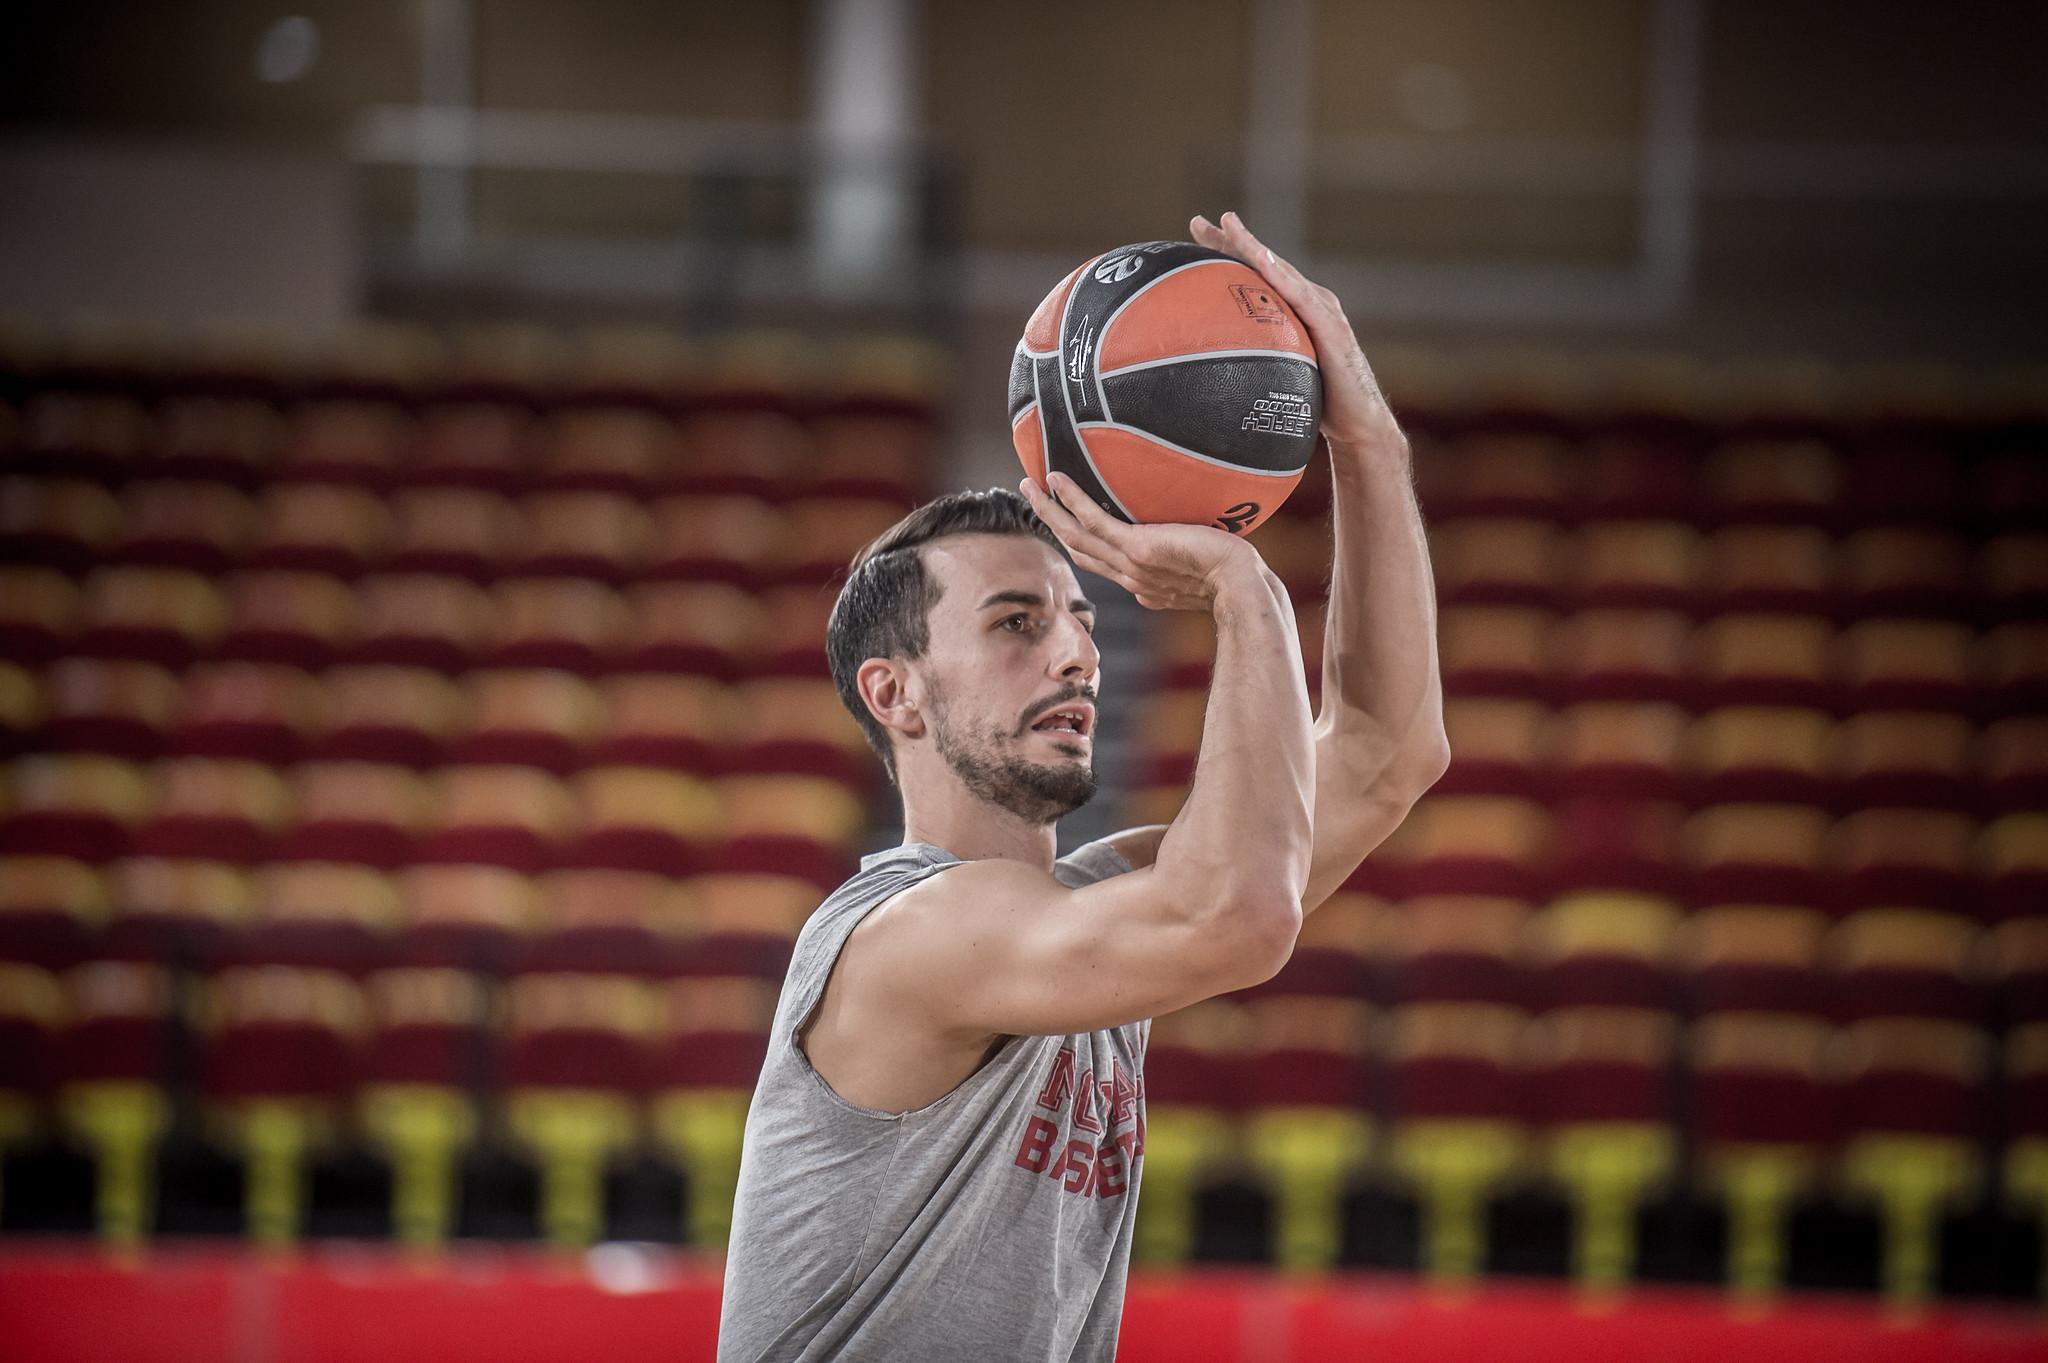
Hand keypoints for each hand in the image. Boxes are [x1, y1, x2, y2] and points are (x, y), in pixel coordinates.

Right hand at [1020, 471, 1261, 611]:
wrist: (1240, 586)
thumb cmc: (1237, 575)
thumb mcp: (1206, 566)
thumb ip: (1192, 553)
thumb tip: (1192, 533)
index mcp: (1145, 585)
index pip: (1104, 563)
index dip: (1081, 544)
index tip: (1067, 524)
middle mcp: (1131, 578)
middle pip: (1080, 551)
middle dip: (1053, 525)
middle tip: (1032, 499)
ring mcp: (1130, 565)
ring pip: (1076, 537)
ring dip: (1050, 512)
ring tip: (1029, 487)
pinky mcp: (1136, 548)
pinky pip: (1093, 522)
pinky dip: (1071, 500)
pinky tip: (1057, 479)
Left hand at [1189, 210, 1400, 453]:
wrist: (1357, 424)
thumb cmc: (1316, 404)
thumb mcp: (1275, 377)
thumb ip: (1251, 362)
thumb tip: (1205, 374)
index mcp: (1293, 310)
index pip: (1255, 274)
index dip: (1227, 252)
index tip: (1195, 233)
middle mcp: (1309, 301)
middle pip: (1265, 263)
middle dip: (1232, 240)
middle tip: (1197, 222)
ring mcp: (1323, 311)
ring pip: (1281, 272)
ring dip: (1254, 247)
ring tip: (1228, 227)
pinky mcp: (1333, 328)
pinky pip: (1302, 297)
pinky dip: (1281, 276)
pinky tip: (1262, 259)